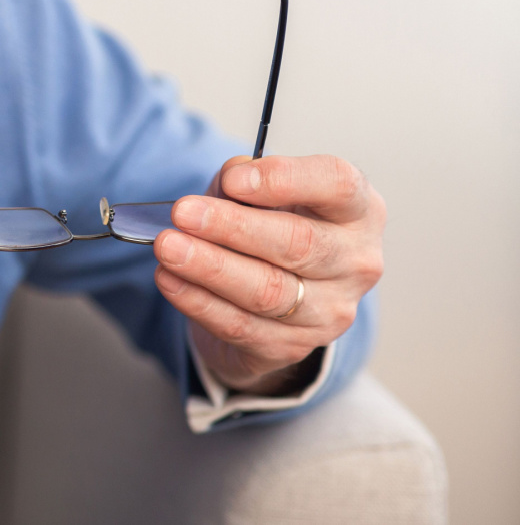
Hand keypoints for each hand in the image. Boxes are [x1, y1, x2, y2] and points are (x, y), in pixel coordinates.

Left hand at [152, 154, 385, 393]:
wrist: (277, 295)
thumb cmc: (272, 226)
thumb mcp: (261, 192)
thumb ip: (244, 179)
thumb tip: (229, 182)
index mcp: (357, 210)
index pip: (338, 185)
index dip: (285, 180)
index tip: (233, 180)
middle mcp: (354, 262)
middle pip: (299, 243)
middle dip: (233, 227)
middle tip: (183, 213)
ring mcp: (330, 311)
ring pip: (268, 291)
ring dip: (210, 267)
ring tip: (168, 247)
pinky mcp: (294, 345)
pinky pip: (241, 325)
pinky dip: (199, 301)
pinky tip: (170, 280)